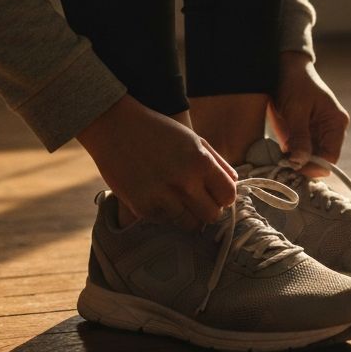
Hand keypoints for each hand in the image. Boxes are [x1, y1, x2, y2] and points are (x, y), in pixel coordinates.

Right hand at [77, 94, 236, 228]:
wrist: (116, 127)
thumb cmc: (159, 131)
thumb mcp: (194, 139)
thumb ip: (218, 162)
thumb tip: (234, 183)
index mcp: (200, 161)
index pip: (228, 196)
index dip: (224, 196)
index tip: (216, 193)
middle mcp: (184, 182)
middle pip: (212, 215)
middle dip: (209, 208)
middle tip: (198, 198)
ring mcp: (162, 197)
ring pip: (190, 224)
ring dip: (187, 214)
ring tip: (177, 196)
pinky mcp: (142, 208)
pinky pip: (166, 222)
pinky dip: (166, 213)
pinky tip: (159, 195)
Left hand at [268, 52, 349, 177]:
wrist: (283, 67)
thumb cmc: (294, 83)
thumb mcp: (295, 110)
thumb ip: (300, 137)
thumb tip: (301, 162)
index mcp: (335, 123)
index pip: (330, 156)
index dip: (313, 167)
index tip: (292, 169)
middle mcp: (330, 130)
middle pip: (320, 160)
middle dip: (302, 166)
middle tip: (281, 167)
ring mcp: (318, 133)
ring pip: (309, 159)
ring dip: (294, 162)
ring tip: (278, 161)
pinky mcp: (305, 133)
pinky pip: (300, 152)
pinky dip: (289, 156)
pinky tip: (277, 155)